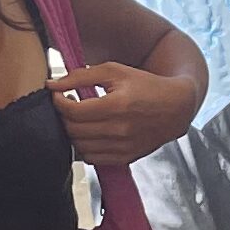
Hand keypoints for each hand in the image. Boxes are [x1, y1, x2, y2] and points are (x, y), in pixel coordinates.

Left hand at [52, 63, 193, 162]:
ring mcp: (123, 147)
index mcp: (116, 105)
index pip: (72, 111)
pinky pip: (92, 159)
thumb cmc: (145, 85)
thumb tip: (52, 84)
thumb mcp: (115, 71)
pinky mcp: (125, 158)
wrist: (176, 108)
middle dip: (63, 117)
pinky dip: (84, 147)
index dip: (58, 102)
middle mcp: (119, 130)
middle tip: (67, 104)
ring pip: (79, 147)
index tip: (58, 94)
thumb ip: (81, 76)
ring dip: (72, 132)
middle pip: (73, 130)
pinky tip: (89, 133)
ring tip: (78, 119)